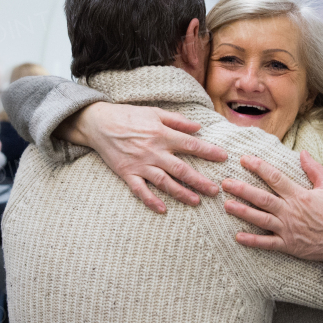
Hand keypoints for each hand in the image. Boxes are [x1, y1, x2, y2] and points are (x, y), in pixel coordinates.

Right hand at [66, 103, 227, 212]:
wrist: (98, 123)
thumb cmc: (128, 115)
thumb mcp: (154, 112)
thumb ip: (177, 120)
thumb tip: (198, 127)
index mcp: (162, 135)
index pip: (191, 145)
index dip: (209, 151)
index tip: (224, 158)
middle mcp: (154, 152)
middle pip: (181, 169)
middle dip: (200, 181)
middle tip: (215, 191)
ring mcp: (140, 165)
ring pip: (164, 182)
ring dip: (181, 193)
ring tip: (196, 201)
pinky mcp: (127, 174)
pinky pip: (140, 190)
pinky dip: (151, 200)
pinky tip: (162, 209)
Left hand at [222, 152, 322, 266]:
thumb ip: (314, 170)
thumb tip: (303, 152)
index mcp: (299, 195)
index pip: (275, 178)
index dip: (259, 167)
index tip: (244, 159)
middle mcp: (290, 211)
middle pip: (262, 198)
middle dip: (242, 189)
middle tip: (225, 183)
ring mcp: (288, 229)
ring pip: (261, 219)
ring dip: (243, 212)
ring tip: (226, 205)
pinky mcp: (288, 245)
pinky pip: (267, 243)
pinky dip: (252, 241)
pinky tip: (238, 237)